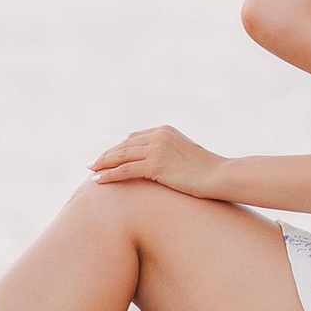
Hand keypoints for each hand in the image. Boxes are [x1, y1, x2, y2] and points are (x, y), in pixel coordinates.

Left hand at [89, 125, 225, 196]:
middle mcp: (158, 136)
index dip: (118, 148)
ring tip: (91, 171)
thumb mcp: (186, 155)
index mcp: (165, 130)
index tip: (107, 157)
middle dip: (106, 155)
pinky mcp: (155, 165)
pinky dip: (109, 175)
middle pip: (124, 145)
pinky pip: (125, 170)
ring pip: (121, 156)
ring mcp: (157, 149)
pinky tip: (98, 180)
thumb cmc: (207, 171)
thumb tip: (161, 166)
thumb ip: (170, 154)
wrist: (219, 175)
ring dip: (103, 164)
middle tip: (92, 163)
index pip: (134, 138)